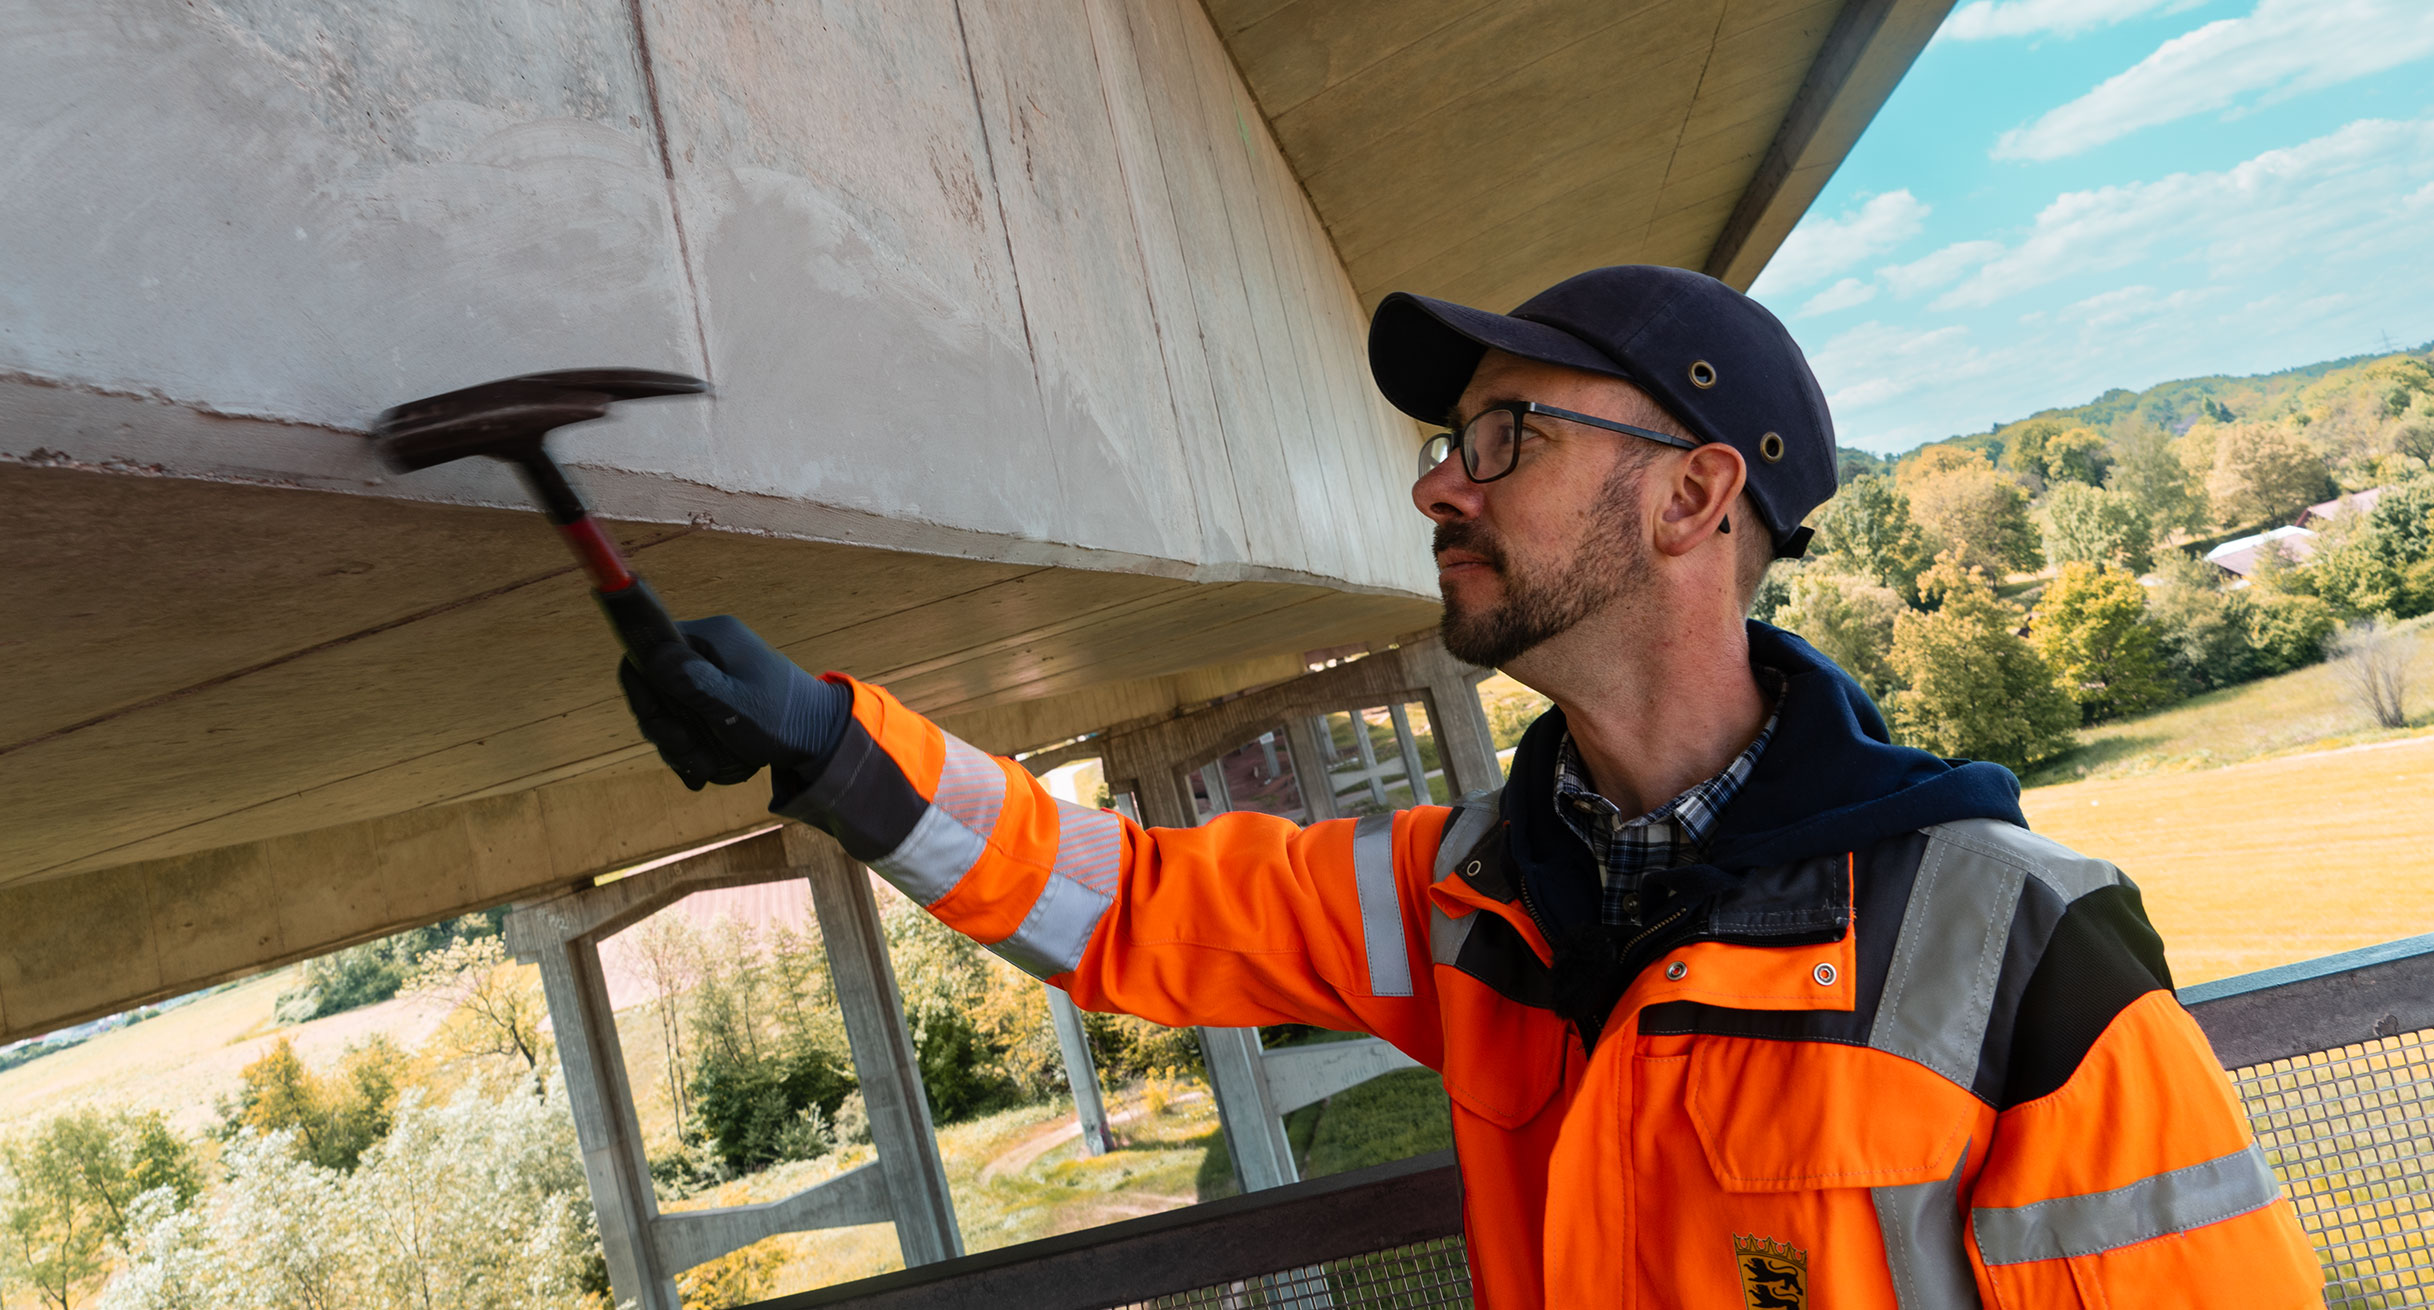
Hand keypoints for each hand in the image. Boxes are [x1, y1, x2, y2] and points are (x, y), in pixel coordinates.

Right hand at [618, 616, 850, 790]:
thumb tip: (651, 655)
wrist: (825, 738)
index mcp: (712, 636)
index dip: (641, 690)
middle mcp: (711, 649)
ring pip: (672, 710)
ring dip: (682, 745)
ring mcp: (716, 674)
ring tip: (707, 770)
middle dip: (666, 729)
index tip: (655, 724)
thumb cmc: (783, 720)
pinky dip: (695, 747)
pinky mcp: (722, 698)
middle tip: (687, 756)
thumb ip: (692, 682)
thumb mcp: (733, 705)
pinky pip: (691, 720)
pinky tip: (709, 769)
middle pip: (656, 686)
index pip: (648, 650)